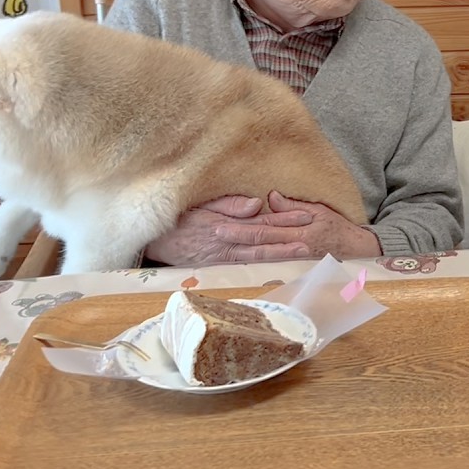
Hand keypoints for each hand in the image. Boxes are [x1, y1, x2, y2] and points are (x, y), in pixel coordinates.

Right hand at [144, 195, 315, 266]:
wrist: (152, 242)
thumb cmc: (177, 219)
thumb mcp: (200, 205)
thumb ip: (228, 204)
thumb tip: (257, 204)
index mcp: (226, 225)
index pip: (261, 222)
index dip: (284, 218)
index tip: (306, 214)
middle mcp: (228, 242)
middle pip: (265, 239)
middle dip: (291, 236)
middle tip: (315, 233)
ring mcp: (224, 256)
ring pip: (258, 253)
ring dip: (283, 252)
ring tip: (305, 250)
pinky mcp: (219, 264)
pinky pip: (247, 262)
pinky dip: (265, 260)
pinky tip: (280, 260)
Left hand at [211, 191, 382, 261]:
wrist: (357, 250)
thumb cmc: (338, 227)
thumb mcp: (320, 210)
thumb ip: (294, 206)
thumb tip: (271, 198)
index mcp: (300, 232)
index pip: (266, 228)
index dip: (243, 225)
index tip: (222, 223)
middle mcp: (294, 246)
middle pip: (260, 241)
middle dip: (236, 237)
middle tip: (215, 233)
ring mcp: (292, 256)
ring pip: (262, 252)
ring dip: (241, 248)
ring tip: (221, 244)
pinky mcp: (292, 262)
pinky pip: (270, 259)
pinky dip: (255, 257)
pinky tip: (240, 256)